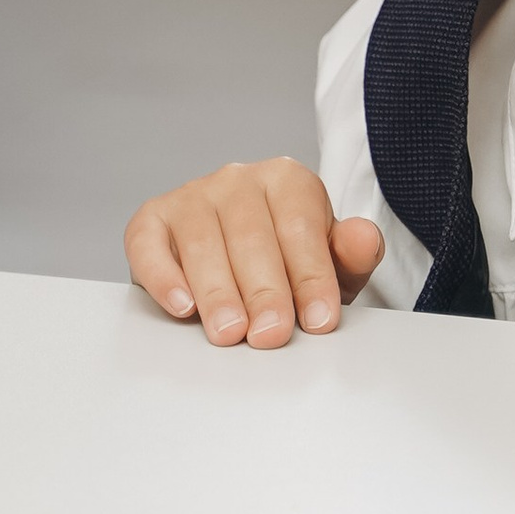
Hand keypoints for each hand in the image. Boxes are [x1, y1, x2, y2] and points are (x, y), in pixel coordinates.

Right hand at [125, 160, 385, 347]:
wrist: (240, 261)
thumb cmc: (288, 264)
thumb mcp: (330, 264)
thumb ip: (352, 253)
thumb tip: (364, 239)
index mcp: (287, 180)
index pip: (301, 227)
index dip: (312, 277)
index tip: (319, 320)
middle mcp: (238, 180)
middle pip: (251, 236)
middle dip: (264, 291)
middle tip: (271, 334)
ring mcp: (192, 196)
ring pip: (202, 242)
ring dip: (218, 291)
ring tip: (230, 332)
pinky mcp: (152, 218)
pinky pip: (149, 243)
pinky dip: (163, 275)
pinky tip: (182, 306)